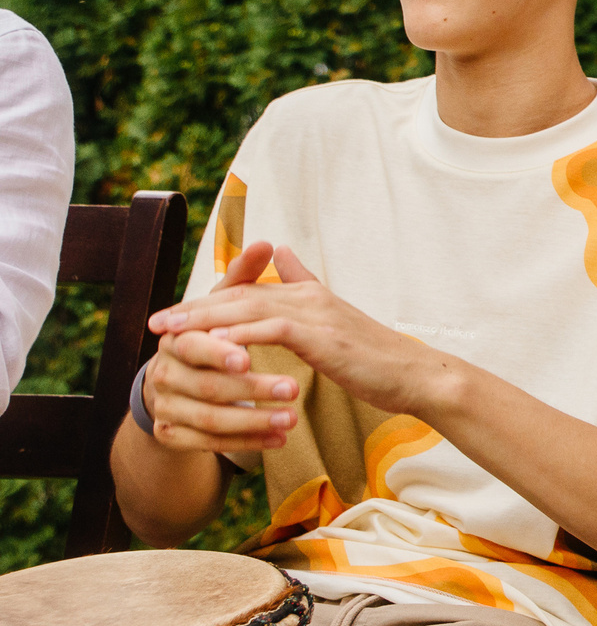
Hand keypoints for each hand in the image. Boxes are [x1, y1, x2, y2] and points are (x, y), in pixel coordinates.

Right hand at [139, 241, 300, 452]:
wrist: (177, 388)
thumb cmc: (210, 340)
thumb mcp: (224, 308)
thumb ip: (243, 278)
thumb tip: (264, 243)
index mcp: (173, 342)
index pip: (193, 346)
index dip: (219, 352)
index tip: (249, 356)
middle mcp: (162, 375)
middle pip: (206, 386)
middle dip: (251, 390)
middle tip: (294, 390)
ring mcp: (165, 408)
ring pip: (210, 420)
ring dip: (255, 421)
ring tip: (293, 420)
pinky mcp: (172, 436)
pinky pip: (209, 444)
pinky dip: (248, 442)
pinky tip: (278, 440)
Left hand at [147, 246, 452, 421]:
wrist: (413, 374)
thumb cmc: (375, 357)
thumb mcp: (334, 319)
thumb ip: (305, 283)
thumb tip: (282, 251)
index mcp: (308, 293)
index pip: (246, 291)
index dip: (205, 302)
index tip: (170, 316)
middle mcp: (309, 295)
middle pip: (238, 296)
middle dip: (192, 310)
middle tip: (154, 323)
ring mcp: (317, 313)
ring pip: (249, 309)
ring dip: (205, 320)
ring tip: (170, 333)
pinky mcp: (324, 335)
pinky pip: (273, 330)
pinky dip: (241, 335)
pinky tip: (213, 346)